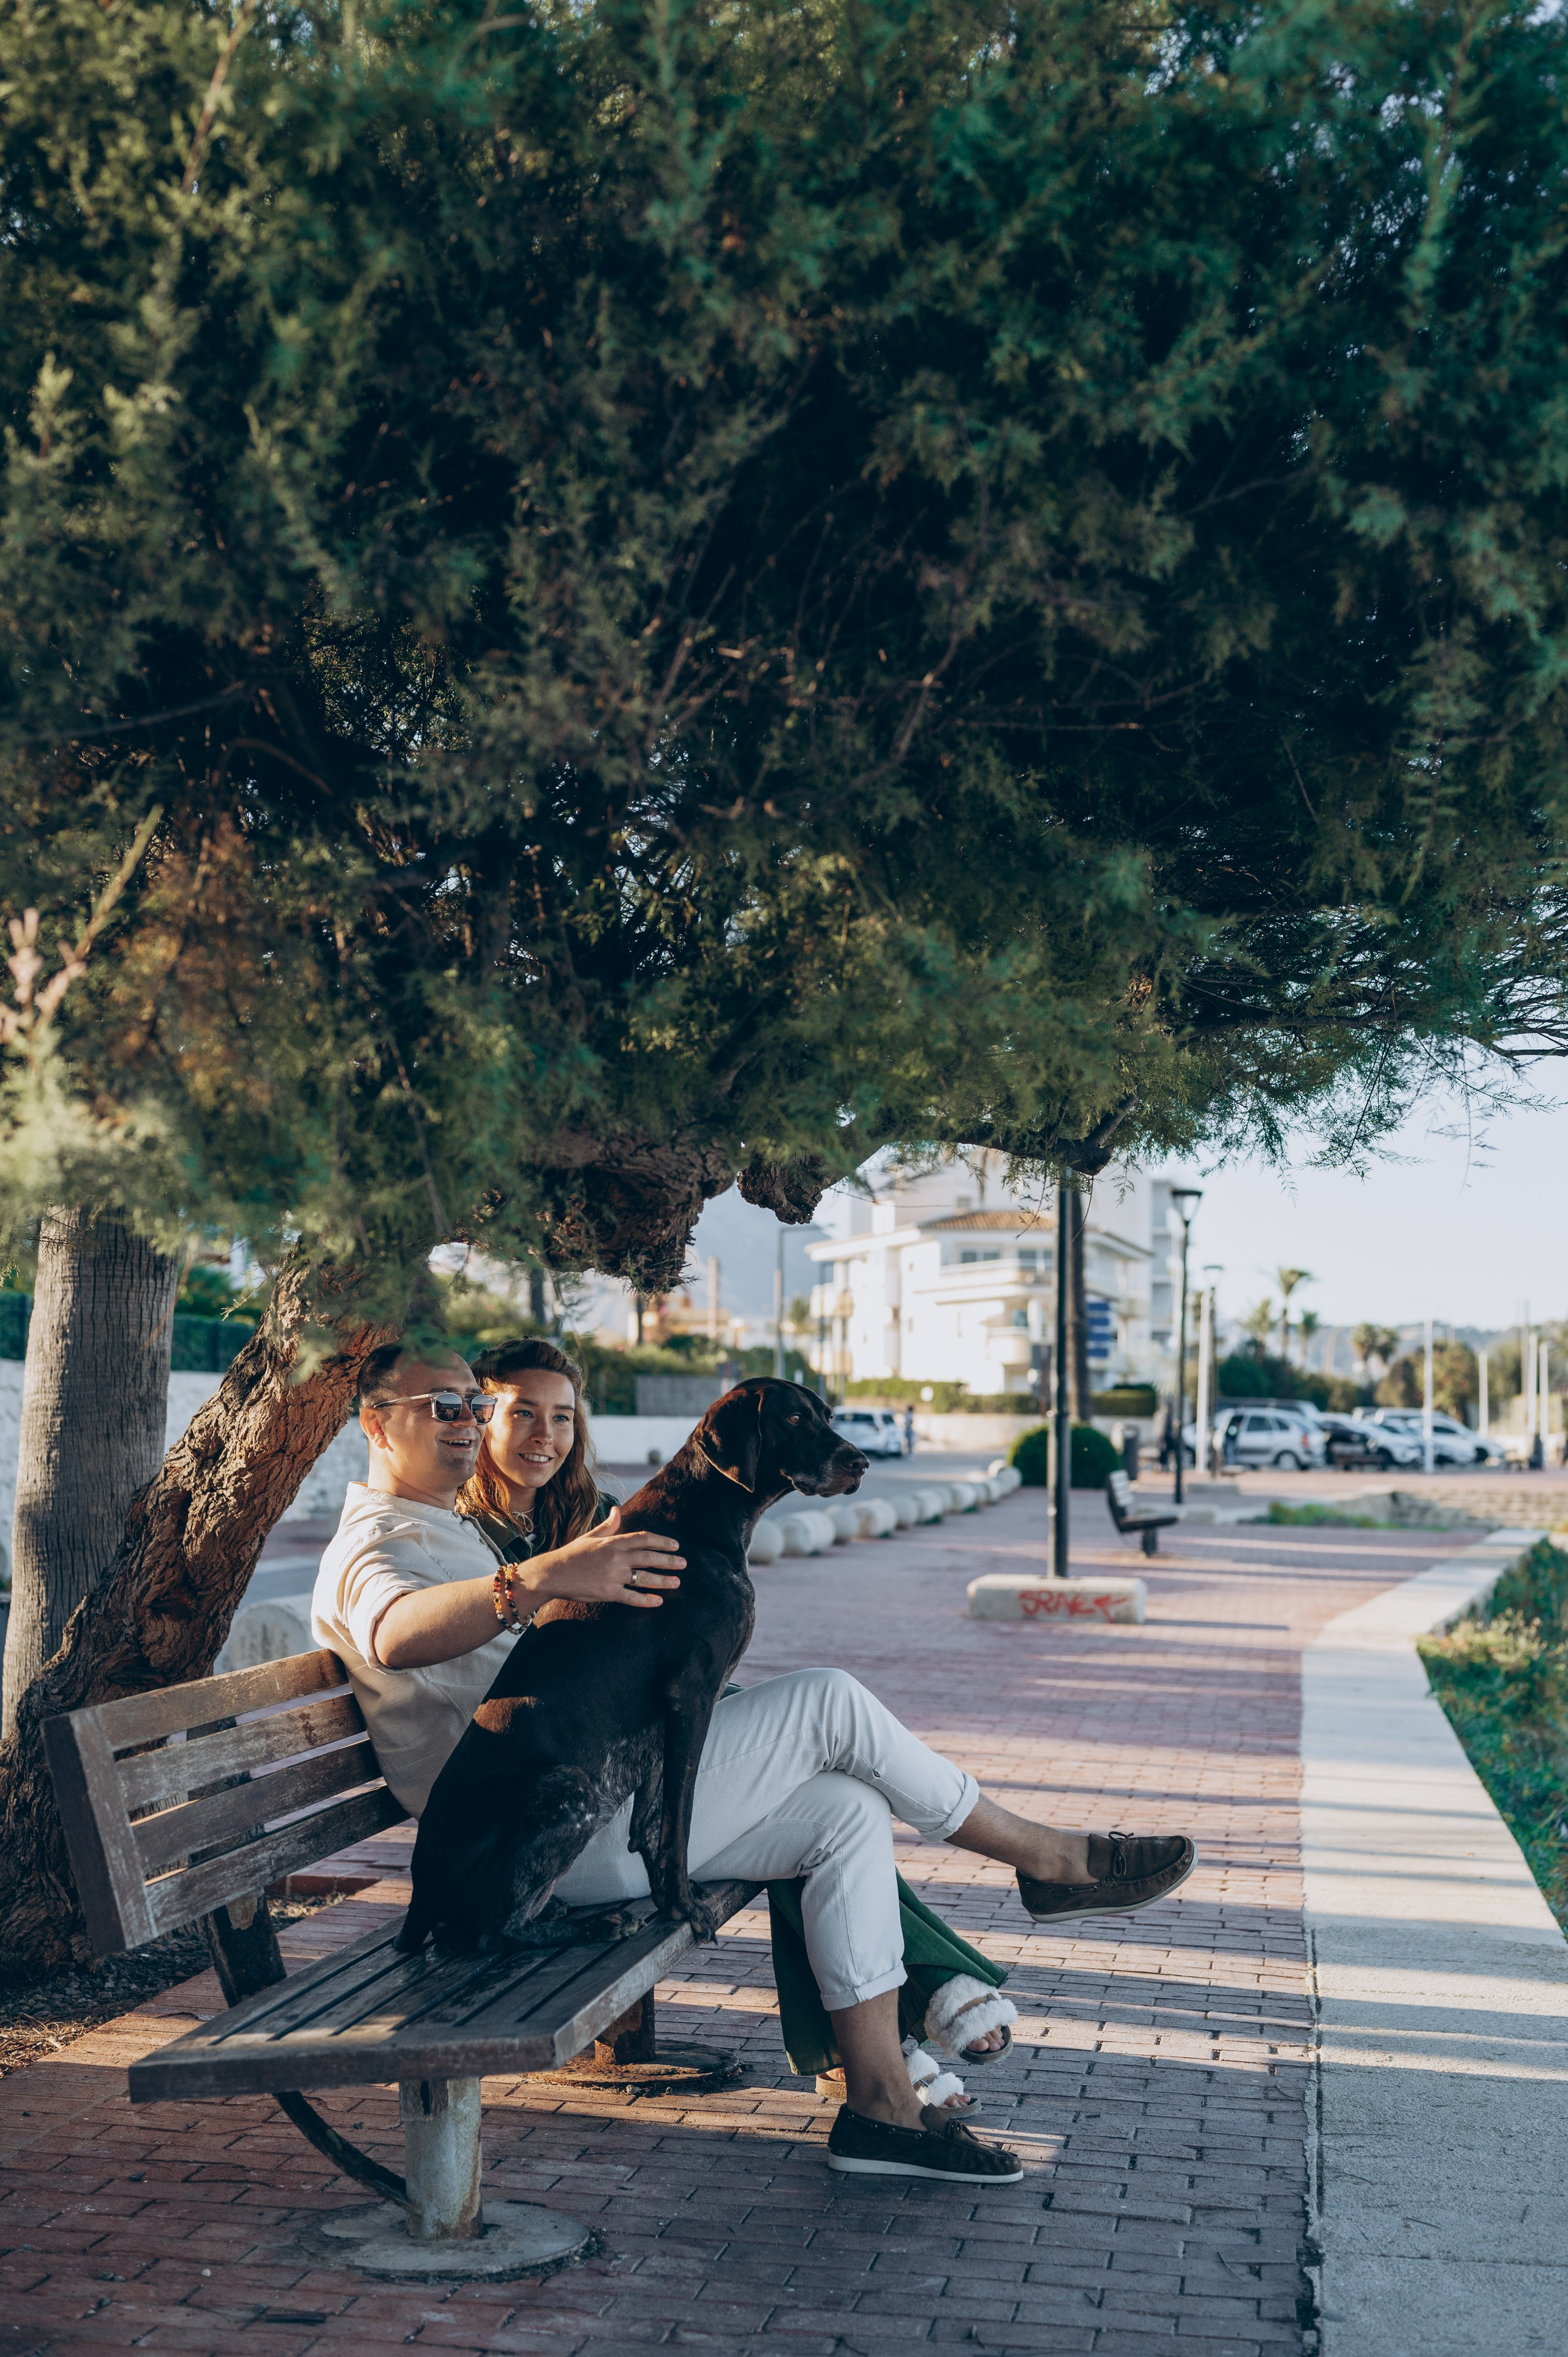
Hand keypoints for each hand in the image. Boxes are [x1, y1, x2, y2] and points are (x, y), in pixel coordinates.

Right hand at [521, 1505, 683, 1609]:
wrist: (553, 1574)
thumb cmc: (572, 1553)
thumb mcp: (590, 1536)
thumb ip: (608, 1525)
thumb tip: (618, 1510)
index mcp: (613, 1542)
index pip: (644, 1539)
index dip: (662, 1541)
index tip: (675, 1545)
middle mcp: (615, 1557)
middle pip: (649, 1557)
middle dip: (668, 1561)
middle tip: (683, 1563)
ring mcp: (612, 1576)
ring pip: (643, 1578)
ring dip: (662, 1580)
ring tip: (676, 1582)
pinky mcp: (607, 1593)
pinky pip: (631, 1597)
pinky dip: (646, 1600)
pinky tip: (658, 1601)